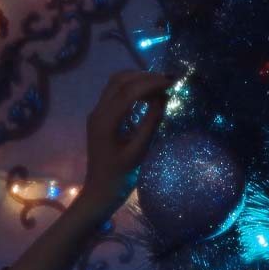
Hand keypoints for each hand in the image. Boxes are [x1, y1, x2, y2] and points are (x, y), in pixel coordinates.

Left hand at [78, 70, 176, 216]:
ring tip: (160, 87)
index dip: (151, 83)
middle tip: (168, 82)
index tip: (172, 82)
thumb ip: (151, 122)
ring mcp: (96, 114)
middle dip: (144, 77)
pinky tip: (148, 97)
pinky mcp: (100, 117)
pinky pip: (114, 94)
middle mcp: (97, 113)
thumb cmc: (120, 177)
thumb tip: (163, 98)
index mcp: (105, 122)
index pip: (129, 91)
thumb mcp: (140, 151)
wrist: (100, 193)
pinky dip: (131, 89)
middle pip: (119, 80)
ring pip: (115, 84)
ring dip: (137, 80)